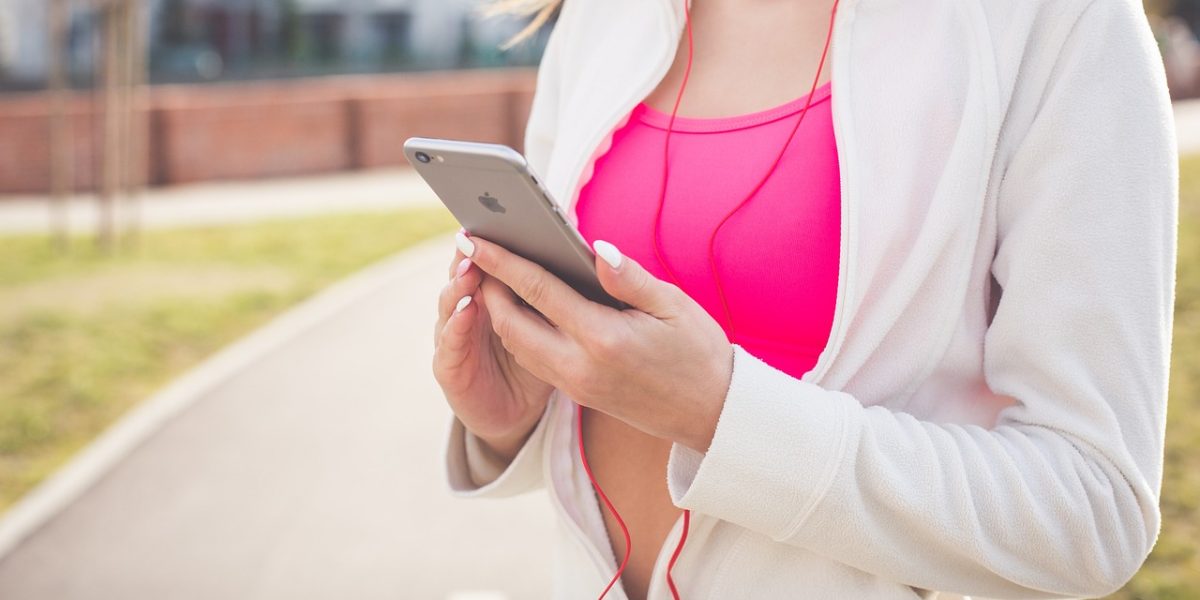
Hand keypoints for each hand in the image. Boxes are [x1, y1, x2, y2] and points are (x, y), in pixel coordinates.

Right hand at [432, 231, 555, 461]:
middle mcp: (469, 310)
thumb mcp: (559, 326)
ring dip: (458, 283)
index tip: (504, 215)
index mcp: (498, 296)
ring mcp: (455, 339)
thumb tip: (586, 252)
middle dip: (470, 254)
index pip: (493, 262)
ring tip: (471, 265)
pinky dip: (454, 326)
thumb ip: (564, 291)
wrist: (518, 414)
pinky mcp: (449, 369)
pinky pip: (447, 345)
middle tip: (479, 232)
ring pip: (451, 304)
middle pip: (464, 275)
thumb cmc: (545, 361)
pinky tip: (466, 310)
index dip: (495, 242)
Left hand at [463, 233, 733, 451]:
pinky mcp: (578, 395)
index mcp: (604, 339)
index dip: (503, 262)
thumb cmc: (699, 353)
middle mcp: (580, 367)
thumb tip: (594, 248)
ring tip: (492, 275)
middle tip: (476, 252)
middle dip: (487, 287)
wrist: (712, 414)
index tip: (475, 239)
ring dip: (498, 312)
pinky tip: (520, 308)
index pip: (538, 292)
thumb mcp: (674, 306)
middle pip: (511, 324)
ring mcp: (576, 385)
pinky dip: (518, 332)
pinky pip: (534, 360)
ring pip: (517, 346)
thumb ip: (629, 277)